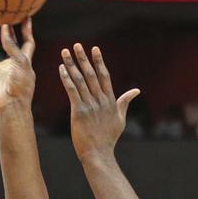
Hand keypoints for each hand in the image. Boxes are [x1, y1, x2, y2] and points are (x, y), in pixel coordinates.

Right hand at [0, 19, 35, 110]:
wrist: (9, 104)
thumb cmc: (20, 85)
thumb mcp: (21, 62)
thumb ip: (13, 45)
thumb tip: (5, 28)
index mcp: (24, 60)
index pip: (27, 42)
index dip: (27, 30)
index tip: (26, 17)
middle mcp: (12, 62)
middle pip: (10, 43)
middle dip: (7, 30)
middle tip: (3, 16)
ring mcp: (0, 67)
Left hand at [58, 44, 140, 162]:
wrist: (99, 153)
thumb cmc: (109, 138)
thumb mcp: (120, 119)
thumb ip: (125, 102)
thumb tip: (136, 91)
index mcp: (110, 101)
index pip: (105, 76)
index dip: (99, 61)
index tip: (94, 49)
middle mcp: (101, 100)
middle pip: (91, 74)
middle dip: (83, 59)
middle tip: (76, 45)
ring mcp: (90, 105)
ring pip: (80, 80)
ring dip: (72, 65)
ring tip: (65, 52)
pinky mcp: (79, 112)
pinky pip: (72, 91)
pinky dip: (66, 79)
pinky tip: (61, 69)